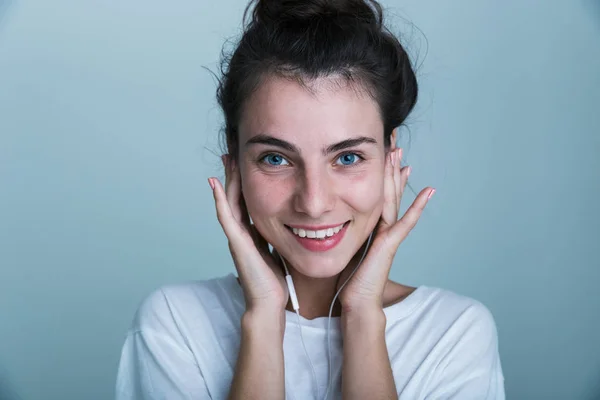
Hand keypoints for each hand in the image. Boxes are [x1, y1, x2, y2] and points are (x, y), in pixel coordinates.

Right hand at [208, 155, 287, 312]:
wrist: (268, 303)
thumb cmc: (274, 281)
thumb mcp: (279, 250)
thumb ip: (279, 237)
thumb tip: (295, 225)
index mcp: (253, 232)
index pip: (248, 200)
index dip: (247, 181)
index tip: (248, 162)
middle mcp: (242, 232)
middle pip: (236, 196)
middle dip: (235, 174)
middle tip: (233, 151)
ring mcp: (236, 237)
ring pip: (229, 202)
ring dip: (227, 180)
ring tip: (226, 159)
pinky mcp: (236, 243)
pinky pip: (226, 217)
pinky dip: (219, 199)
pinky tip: (215, 183)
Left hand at [337, 145, 434, 313]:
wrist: (354, 302)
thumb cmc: (344, 278)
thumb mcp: (336, 245)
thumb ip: (331, 229)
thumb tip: (316, 216)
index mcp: (367, 225)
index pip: (372, 192)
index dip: (375, 172)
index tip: (377, 151)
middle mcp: (381, 228)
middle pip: (385, 190)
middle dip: (388, 167)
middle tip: (392, 143)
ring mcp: (388, 235)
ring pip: (393, 200)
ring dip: (398, 178)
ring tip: (403, 156)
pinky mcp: (390, 245)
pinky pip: (406, 222)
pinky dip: (418, 207)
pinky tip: (429, 191)